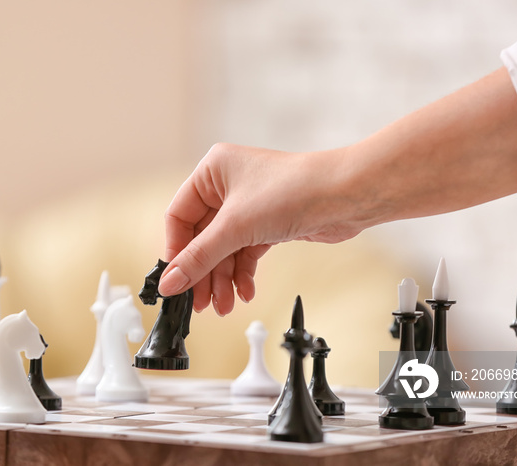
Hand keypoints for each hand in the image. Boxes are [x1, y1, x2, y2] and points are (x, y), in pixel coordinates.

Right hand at [157, 143, 368, 314]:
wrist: (345, 196)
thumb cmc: (294, 190)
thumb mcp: (236, 227)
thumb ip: (199, 257)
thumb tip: (170, 282)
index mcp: (212, 171)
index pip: (179, 216)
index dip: (177, 251)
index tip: (175, 281)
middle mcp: (228, 186)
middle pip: (202, 237)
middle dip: (203, 272)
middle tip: (200, 302)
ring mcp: (249, 206)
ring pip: (224, 249)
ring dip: (223, 278)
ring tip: (224, 305)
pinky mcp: (268, 223)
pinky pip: (245, 252)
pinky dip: (243, 273)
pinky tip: (244, 291)